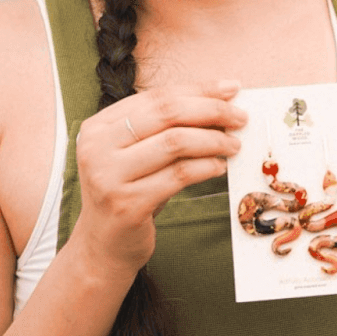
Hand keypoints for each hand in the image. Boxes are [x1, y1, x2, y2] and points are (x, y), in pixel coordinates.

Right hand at [68, 80, 247, 276]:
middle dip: (211, 111)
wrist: (103, 246)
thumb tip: (220, 103)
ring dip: (214, 140)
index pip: (156, 96)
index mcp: (98, 127)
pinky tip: (220, 167)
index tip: (230, 89)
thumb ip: (166, 128)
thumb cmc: (129, 193)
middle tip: (240, 118)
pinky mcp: (127, 204)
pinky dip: (207, 167)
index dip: (199, 89)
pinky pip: (179, 175)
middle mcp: (97, 147)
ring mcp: (108, 176)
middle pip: (167, 113)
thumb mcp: (138, 154)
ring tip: (234, 145)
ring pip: (176, 142)